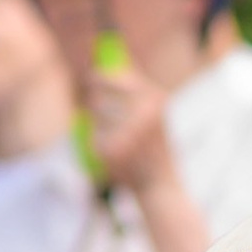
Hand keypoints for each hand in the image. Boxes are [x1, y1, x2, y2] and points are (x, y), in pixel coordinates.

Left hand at [81, 51, 177, 201]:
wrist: (160, 185)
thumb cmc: (156, 147)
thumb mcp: (156, 114)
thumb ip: (137, 90)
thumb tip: (110, 65)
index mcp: (156, 99)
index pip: (118, 78)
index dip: (100, 78)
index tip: (90, 78)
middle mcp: (143, 113)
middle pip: (99, 96)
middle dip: (94, 101)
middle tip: (95, 107)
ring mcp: (127, 132)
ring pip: (95, 116)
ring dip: (98, 123)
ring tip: (116, 136)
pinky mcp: (112, 150)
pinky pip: (93, 135)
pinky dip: (98, 142)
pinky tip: (113, 153)